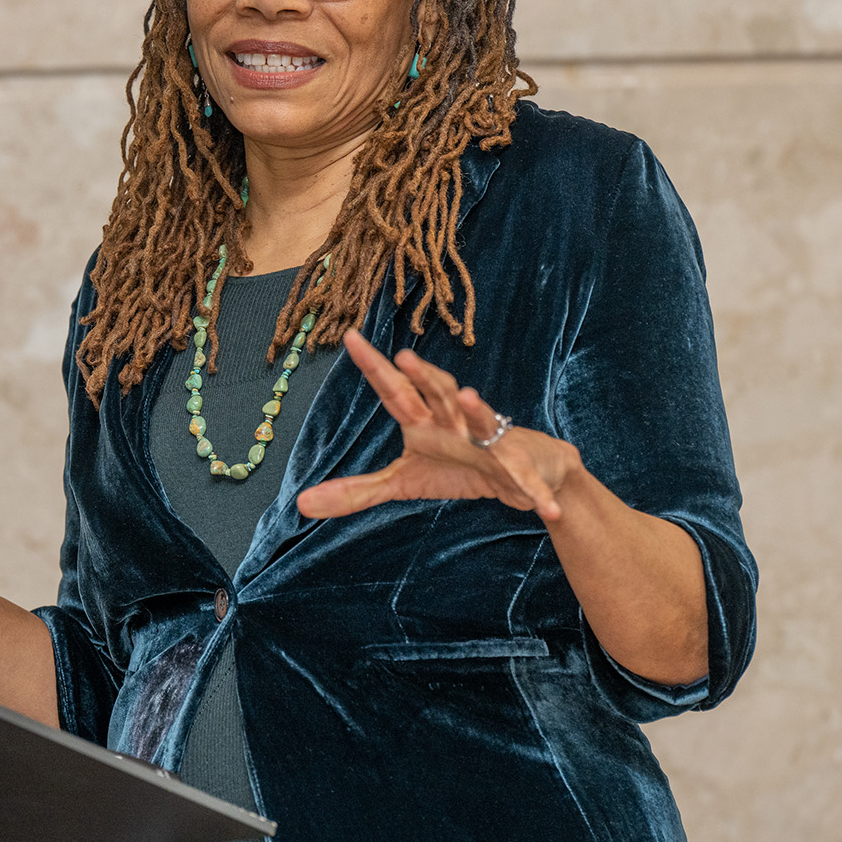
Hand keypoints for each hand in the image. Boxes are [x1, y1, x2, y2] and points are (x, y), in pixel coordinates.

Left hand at [296, 331, 581, 520]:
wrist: (524, 474)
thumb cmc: (461, 467)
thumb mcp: (405, 482)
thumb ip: (357, 490)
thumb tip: (301, 504)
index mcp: (425, 421)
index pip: (394, 389)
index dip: (372, 365)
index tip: (349, 337)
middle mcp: (456, 421)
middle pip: (438, 392)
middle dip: (423, 376)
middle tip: (403, 358)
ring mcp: (490, 440)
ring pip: (482, 420)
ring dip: (478, 410)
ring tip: (470, 397)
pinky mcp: (520, 466)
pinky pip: (524, 478)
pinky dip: (533, 490)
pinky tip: (540, 504)